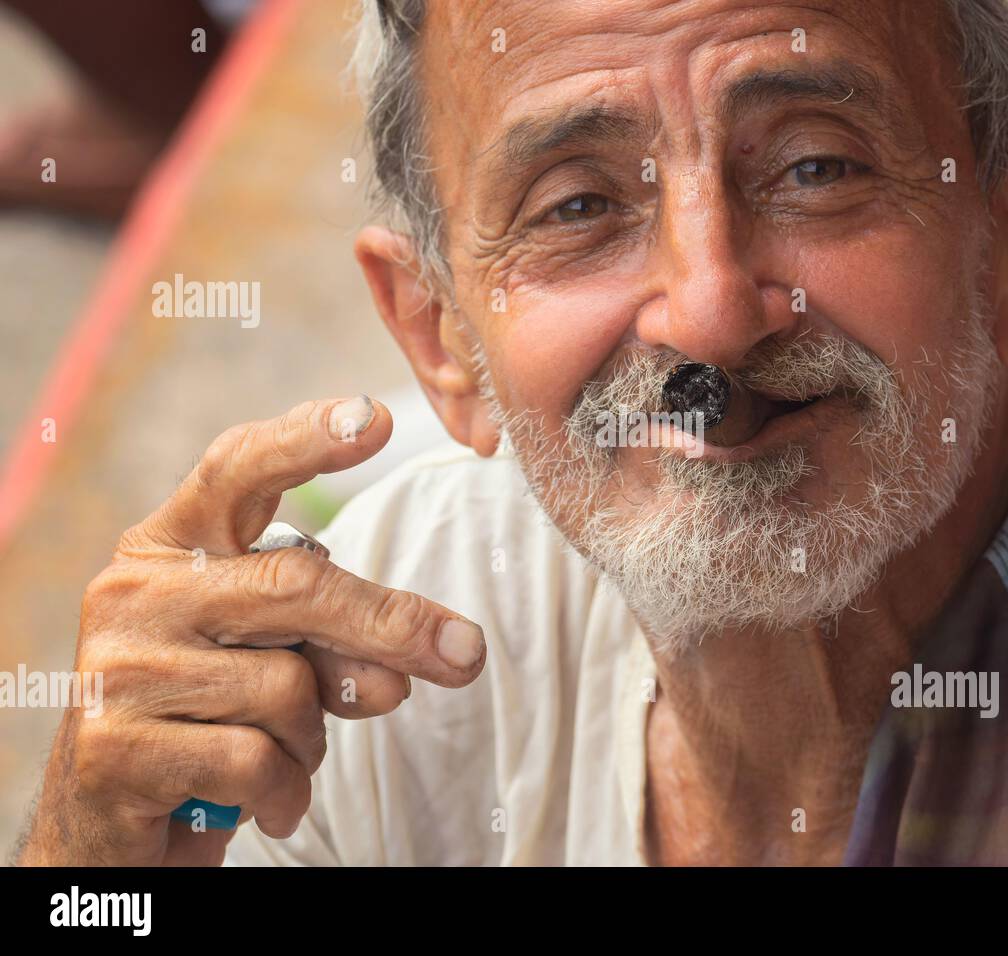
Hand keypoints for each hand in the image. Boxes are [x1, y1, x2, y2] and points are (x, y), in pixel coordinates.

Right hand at [14, 396, 485, 864]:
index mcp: (171, 545)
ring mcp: (117, 667)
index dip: (306, 440)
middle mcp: (133, 590)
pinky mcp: (114, 748)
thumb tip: (410, 672)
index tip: (372, 417)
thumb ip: (336, 644)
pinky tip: (270, 802)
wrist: (114, 821)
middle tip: (466, 655)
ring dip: (315, 736)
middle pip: (297, 584)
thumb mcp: (275, 660)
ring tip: (286, 753)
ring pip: (285, 688)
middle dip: (393, 624)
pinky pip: (255, 761)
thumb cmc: (212, 716)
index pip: (237, 469)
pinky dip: (285, 790)